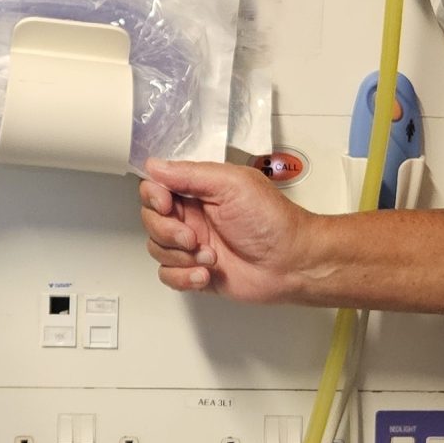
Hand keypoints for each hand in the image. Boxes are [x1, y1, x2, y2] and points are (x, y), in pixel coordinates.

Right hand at [137, 159, 319, 304]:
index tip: (166, 204)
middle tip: (192, 237)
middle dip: (167, 231)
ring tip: (210, 256)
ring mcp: (194, 246)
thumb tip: (155, 165)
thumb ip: (190, 174)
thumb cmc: (273, 222)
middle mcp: (194, 216)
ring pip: (158, 249)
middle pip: (151, 220)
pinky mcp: (197, 272)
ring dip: (180, 256)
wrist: (293, 263)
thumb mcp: (232, 184)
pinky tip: (206, 273)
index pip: (156, 187)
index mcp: (200, 190)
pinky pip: (168, 275)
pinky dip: (183, 277)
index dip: (154, 197)